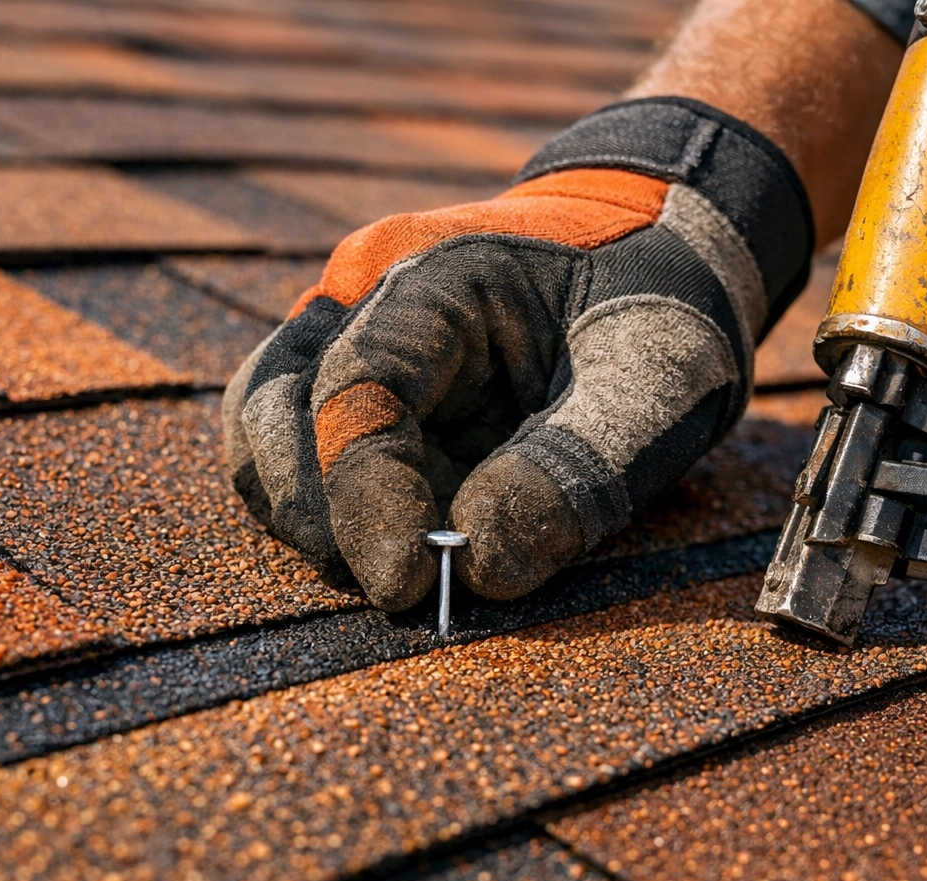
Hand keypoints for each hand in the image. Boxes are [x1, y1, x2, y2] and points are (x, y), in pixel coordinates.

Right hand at [222, 98, 812, 609]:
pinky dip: (337, 510)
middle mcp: (364, 295)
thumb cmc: (657, 302)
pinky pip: (303, 451)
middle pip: (273, 413)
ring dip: (319, 520)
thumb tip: (477, 568)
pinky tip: (404, 543)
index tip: (408, 584)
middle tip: (404, 588)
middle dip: (326, 517)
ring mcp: (346, 336)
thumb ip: (577, 464)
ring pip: (268, 437)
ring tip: (407, 570)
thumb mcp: (658, 374)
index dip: (367, 498)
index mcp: (439, 274)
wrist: (652, 246)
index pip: (358, 390)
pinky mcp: (356, 384)